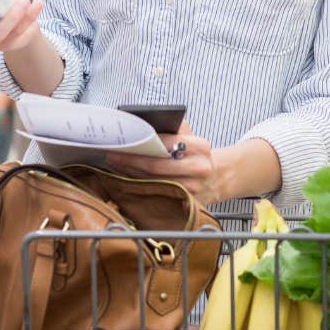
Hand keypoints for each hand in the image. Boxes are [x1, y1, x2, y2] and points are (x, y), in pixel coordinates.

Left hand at [105, 121, 224, 204]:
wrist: (216, 177)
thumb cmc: (195, 154)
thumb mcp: (189, 136)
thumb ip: (170, 129)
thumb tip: (139, 125)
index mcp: (199, 146)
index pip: (165, 143)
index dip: (142, 142)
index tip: (124, 141)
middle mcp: (199, 168)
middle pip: (156, 166)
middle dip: (130, 160)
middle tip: (112, 154)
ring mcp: (193, 189)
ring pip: (154, 182)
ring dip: (131, 173)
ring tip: (116, 164)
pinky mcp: (185, 203)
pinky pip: (157, 194)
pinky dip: (140, 186)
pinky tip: (128, 178)